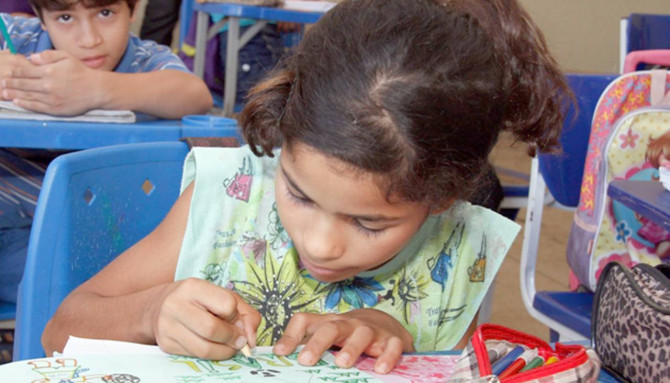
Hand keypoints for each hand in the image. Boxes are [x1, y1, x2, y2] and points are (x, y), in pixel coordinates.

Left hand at [1, 50, 101, 114]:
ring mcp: (50, 98)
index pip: (25, 71)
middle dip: (10, 83)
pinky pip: (36, 106)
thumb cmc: (82, 72)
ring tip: (4, 92)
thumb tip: (31, 57)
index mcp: (49, 71)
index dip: (15, 72)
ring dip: (13, 94)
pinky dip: (24, 104)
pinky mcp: (55, 108)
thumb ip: (48, 55)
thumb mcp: (66, 57)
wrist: (96, 90)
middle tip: (2, 83)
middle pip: (22, 84)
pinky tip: (17, 102)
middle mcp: (48, 85)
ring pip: (26, 96)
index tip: (10, 72)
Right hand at [148, 278, 260, 359]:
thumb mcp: (223, 296)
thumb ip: (246, 314)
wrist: (159, 307)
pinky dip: (211, 355)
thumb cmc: (198, 300)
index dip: (235, 315)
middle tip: (239, 340)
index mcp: (193, 287)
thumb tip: (251, 340)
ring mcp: (168, 326)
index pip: (226, 304)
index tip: (235, 318)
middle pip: (212, 329)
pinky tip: (212, 346)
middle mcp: (176, 305)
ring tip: (229, 345)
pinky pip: (195, 356)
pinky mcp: (166, 344)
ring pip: (204, 348)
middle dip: (232, 338)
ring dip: (224, 351)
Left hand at [273, 308, 414, 373]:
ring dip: (352, 348)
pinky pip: (391, 346)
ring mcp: (371, 330)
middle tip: (306, 360)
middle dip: (318, 343)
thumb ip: (308, 347)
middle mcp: (347, 324)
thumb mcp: (327, 338)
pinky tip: (380, 369)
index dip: (290, 335)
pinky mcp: (392, 340)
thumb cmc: (348, 335)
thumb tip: (280, 361)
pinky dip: (387, 356)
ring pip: (361, 333)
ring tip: (343, 363)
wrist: (385, 324)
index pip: (305, 321)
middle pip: (331, 328)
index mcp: (328, 324)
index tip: (280, 353)